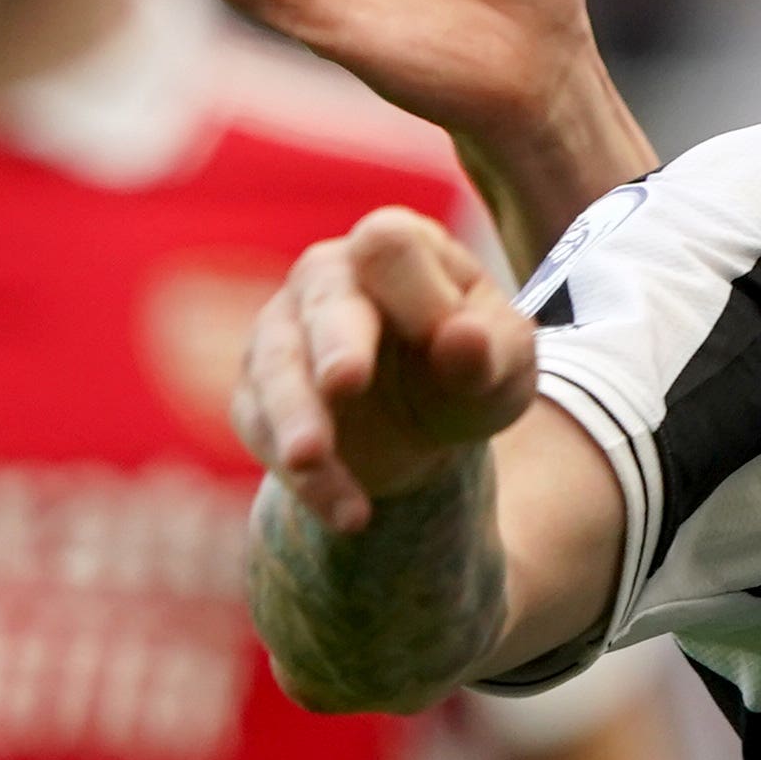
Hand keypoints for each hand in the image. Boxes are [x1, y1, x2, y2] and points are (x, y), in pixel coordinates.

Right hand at [236, 207, 540, 528]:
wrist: (428, 427)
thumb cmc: (471, 370)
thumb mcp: (504, 367)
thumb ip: (489, 352)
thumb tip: (462, 338)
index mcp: (399, 251)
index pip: (390, 245)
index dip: (416, 290)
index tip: (448, 336)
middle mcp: (327, 279)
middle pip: (322, 300)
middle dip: (334, 343)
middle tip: (344, 383)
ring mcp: (281, 333)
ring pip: (277, 368)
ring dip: (296, 417)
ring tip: (312, 460)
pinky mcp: (256, 394)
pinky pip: (265, 431)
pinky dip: (309, 478)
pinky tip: (350, 514)